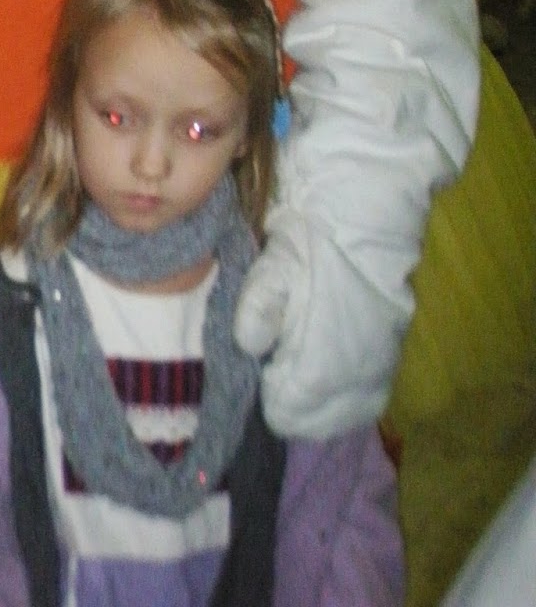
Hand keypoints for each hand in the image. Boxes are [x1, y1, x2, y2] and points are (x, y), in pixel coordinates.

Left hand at [236, 202, 395, 436]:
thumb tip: (250, 347)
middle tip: (279, 371)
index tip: (263, 368)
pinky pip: (370, 398)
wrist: (365, 219)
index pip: (288, 412)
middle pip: (317, 423)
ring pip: (347, 415)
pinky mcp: (393, 356)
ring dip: (322, 406)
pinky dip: (347, 397)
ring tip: (301, 375)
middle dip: (294, 406)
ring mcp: (379, 370)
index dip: (270, 396)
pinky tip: (331, 375)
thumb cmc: (312, 244)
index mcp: (323, 363)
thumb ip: (257, 310)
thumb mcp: (272, 268)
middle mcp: (355, 379)